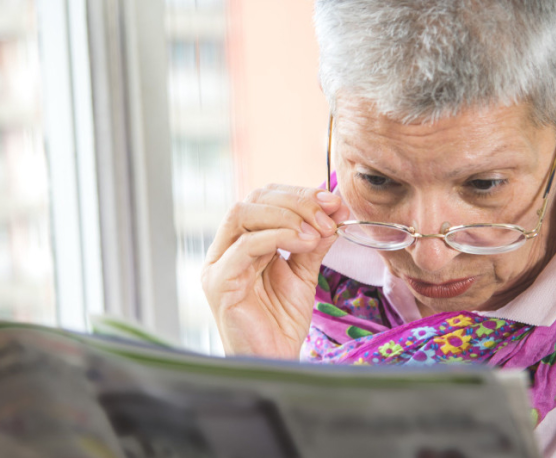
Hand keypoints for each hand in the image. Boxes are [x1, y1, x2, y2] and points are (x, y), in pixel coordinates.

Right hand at [202, 184, 348, 358]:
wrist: (274, 361)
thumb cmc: (281, 322)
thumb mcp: (303, 272)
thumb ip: (314, 241)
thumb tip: (336, 208)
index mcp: (242, 242)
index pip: (264, 199)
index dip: (298, 194)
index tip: (334, 202)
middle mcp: (225, 248)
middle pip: (253, 200)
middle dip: (296, 201)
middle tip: (329, 215)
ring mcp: (218, 264)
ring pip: (243, 214)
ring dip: (287, 215)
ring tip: (317, 231)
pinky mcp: (219, 282)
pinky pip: (245, 246)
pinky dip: (279, 236)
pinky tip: (305, 243)